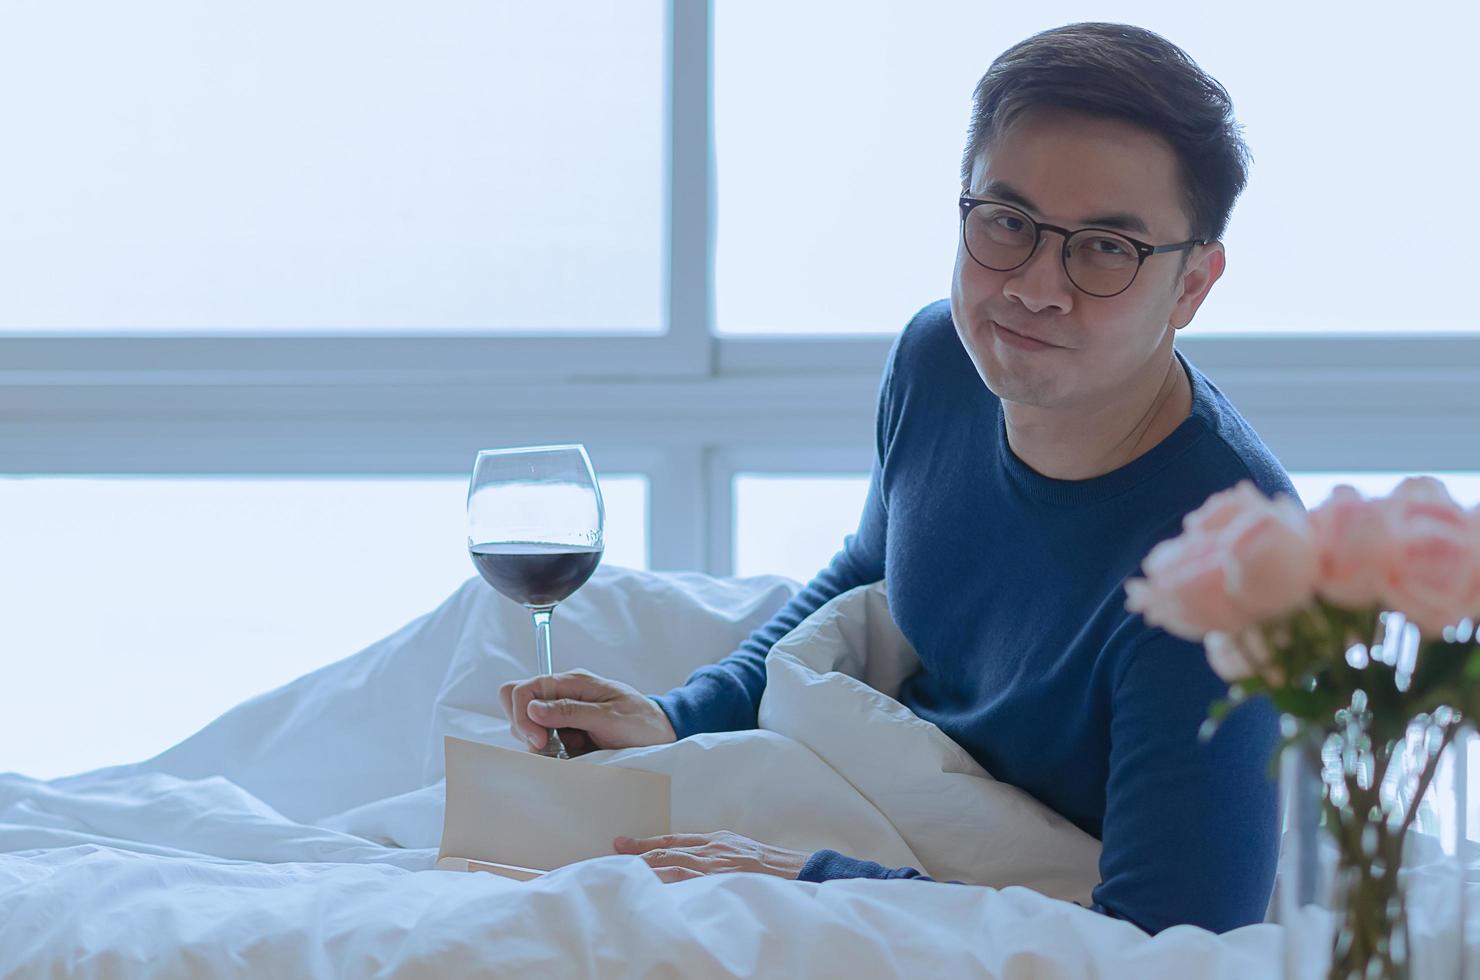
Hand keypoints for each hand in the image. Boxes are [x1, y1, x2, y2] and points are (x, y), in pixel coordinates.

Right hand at [498, 669, 675, 755]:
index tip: (540, 741)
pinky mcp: (568, 732)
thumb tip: (533, 707)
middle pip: (518, 705)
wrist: (662, 733)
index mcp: (572, 682)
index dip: (522, 715)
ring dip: (540, 743)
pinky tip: (573, 754)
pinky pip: (545, 742)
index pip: (523, 689)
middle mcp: (563, 694)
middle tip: (549, 747)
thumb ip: (570, 711)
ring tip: (569, 750)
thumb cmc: (641, 721)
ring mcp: (564, 714)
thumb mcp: (608, 717)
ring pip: (528, 727)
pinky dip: (552, 752)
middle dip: (525, 729)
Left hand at [613, 831, 810, 882]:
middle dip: (637, 854)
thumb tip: (693, 866)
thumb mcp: (743, 853)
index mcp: (717, 842)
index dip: (646, 842)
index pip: (673, 841)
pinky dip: (668, 884)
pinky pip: (689, 883)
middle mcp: (713, 850)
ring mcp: (718, 866)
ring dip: (646, 868)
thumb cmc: (776, 868)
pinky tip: (651, 891)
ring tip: (620, 873)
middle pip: (667, 851)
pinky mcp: (724, 880)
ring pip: (672, 865)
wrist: (803, 872)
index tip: (621, 844)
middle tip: (610, 855)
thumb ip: (717, 857)